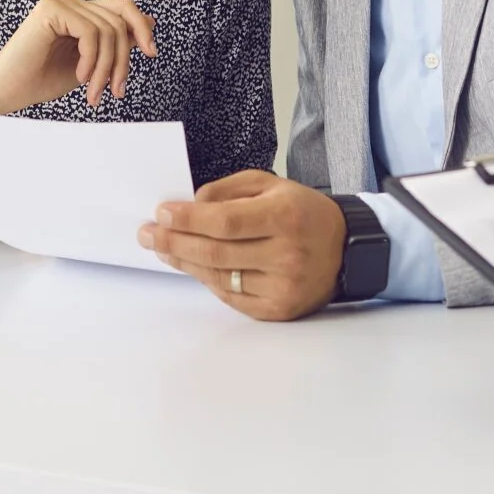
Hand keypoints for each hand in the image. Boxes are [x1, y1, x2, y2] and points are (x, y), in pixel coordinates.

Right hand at [0, 0, 156, 113]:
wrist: (7, 90)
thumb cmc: (41, 79)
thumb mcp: (90, 63)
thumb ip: (114, 43)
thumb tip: (148, 26)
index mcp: (77, 10)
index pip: (122, 8)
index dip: (142, 27)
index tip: (152, 53)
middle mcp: (68, 0)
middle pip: (119, 20)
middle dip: (123, 60)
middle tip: (117, 91)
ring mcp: (59, 1)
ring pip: (108, 30)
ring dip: (107, 68)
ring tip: (95, 93)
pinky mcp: (51, 9)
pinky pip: (91, 33)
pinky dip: (93, 60)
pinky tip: (81, 78)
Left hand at [139, 170, 345, 320]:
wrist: (346, 250)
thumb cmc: (302, 213)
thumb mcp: (270, 185)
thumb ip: (228, 190)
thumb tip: (190, 206)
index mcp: (284, 217)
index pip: (224, 222)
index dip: (188, 220)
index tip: (162, 213)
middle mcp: (286, 254)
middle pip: (215, 252)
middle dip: (174, 242)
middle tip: (148, 234)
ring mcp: (282, 286)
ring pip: (218, 276)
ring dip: (184, 261)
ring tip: (163, 248)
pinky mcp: (278, 309)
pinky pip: (230, 296)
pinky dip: (207, 279)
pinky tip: (193, 265)